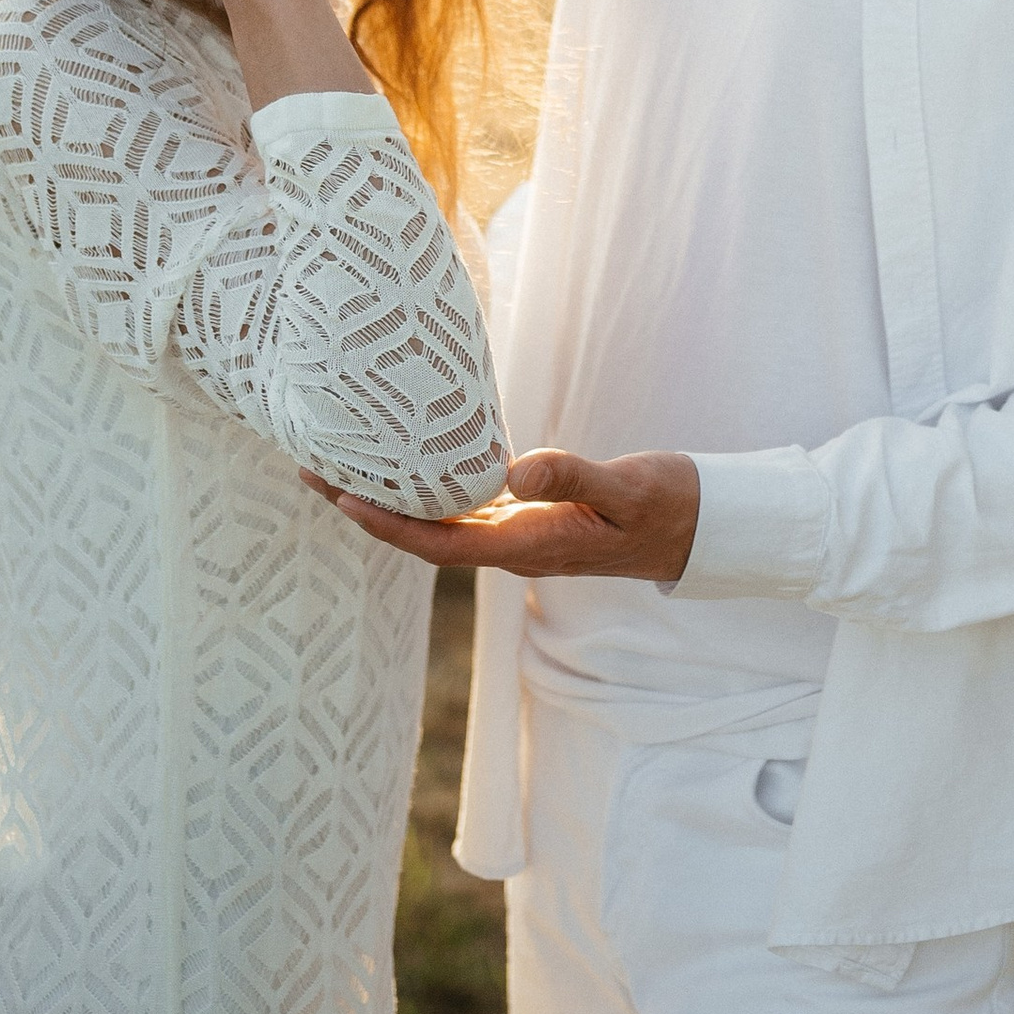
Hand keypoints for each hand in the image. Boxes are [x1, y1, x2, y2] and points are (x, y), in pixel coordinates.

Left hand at [310, 443, 701, 585]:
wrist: (702, 527)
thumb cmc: (668, 506)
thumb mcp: (626, 488)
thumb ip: (573, 478)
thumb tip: (513, 472)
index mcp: (531, 547)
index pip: (441, 543)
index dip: (387, 525)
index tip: (340, 497)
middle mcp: (517, 548)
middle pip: (425, 537)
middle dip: (367, 509)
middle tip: (311, 469)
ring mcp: (523, 537)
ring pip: (440, 525)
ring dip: (389, 501)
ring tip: (342, 465)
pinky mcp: (532, 520)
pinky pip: (464, 513)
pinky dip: (427, 493)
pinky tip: (407, 468)